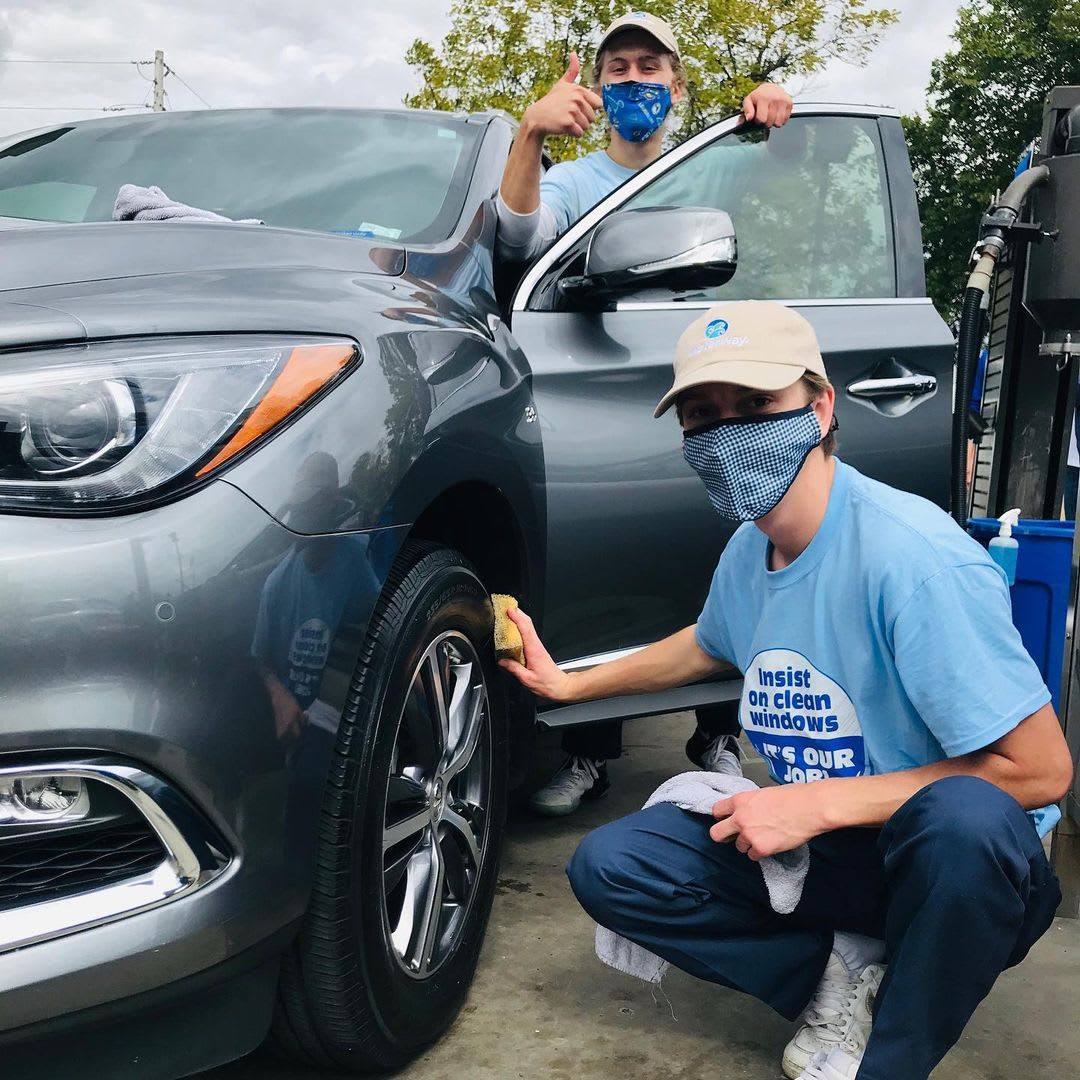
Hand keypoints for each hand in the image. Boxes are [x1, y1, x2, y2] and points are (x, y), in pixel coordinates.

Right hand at [497, 606, 576, 701]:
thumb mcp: (527, 679)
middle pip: (528, 623)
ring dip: (519, 618)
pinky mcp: (537, 649)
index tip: (509, 611)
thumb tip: (502, 661)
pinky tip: (514, 629)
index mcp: (534, 650)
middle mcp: (536, 645)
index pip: (526, 629)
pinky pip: (528, 634)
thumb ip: (514, 669)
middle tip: (506, 607)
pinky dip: (521, 627)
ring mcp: (537, 646)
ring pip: (528, 627)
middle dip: (518, 613)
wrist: (560, 686)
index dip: (517, 618)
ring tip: (508, 614)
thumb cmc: (547, 684)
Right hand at [522, 52, 603, 139]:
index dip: (589, 109)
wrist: (537, 116)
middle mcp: (577, 98)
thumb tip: (573, 53)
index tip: (577, 108)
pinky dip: (573, 134)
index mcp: (579, 89)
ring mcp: (572, 110)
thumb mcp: (562, 84)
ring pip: (586, 126)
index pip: (599, 104)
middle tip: (568, 115)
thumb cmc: (552, 101)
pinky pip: (579, 133)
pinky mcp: (568, 122)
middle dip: (583, 120)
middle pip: (593, 118)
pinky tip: (563, 127)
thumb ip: (572, 71)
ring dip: (578, 127)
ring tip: (565, 121)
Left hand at [709, 783, 830, 858]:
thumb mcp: (763, 794)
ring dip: (748, 844)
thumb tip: (747, 811)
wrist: (809, 808)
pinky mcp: (761, 848)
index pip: (716, 810)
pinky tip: (770, 844)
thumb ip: (749, 804)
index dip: (721, 817)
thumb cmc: (792, 797)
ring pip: (738, 846)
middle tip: (732, 836)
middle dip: (723, 836)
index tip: (725, 820)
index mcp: (740, 800)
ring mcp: (749, 835)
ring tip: (763, 837)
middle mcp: (740, 818)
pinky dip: (760, 853)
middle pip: (716, 833)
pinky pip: (752, 856)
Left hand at [741, 83, 793, 127]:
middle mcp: (775, 98)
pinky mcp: (790, 103)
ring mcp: (783, 101)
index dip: (758, 121)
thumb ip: (747, 110)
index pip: (761, 119)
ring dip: (773, 122)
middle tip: (765, 115)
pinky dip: (780, 120)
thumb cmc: (759, 96)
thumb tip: (748, 118)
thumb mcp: (749, 101)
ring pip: (778, 123)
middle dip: (766, 122)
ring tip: (771, 115)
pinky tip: (777, 114)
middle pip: (770, 122)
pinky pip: (785, 120)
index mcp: (763, 98)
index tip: (758, 116)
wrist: (771, 87)